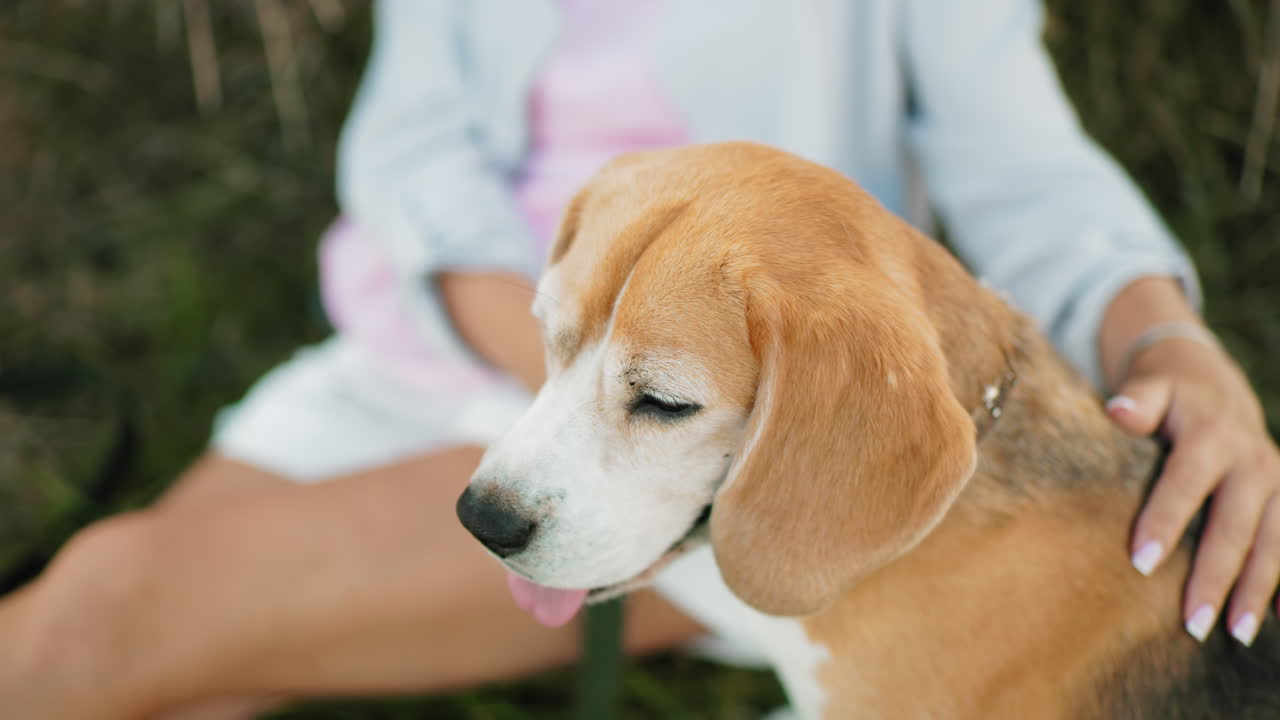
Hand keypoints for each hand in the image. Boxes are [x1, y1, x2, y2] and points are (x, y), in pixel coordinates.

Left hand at [1107, 335, 1279, 646]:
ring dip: (1256, 590)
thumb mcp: (1151, 384)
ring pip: (1273, 543)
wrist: (1213, 380)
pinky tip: (1278, 619)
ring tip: (1236, 633)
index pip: (1185, 484)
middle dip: (1214, 576)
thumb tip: (1118, 410)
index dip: (1164, 522)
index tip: (1140, 563)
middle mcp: (1252, 462)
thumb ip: (1137, 400)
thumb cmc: (1169, 390)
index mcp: (1212, 436)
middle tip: (1193, 623)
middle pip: (1234, 526)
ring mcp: (1276, 481)